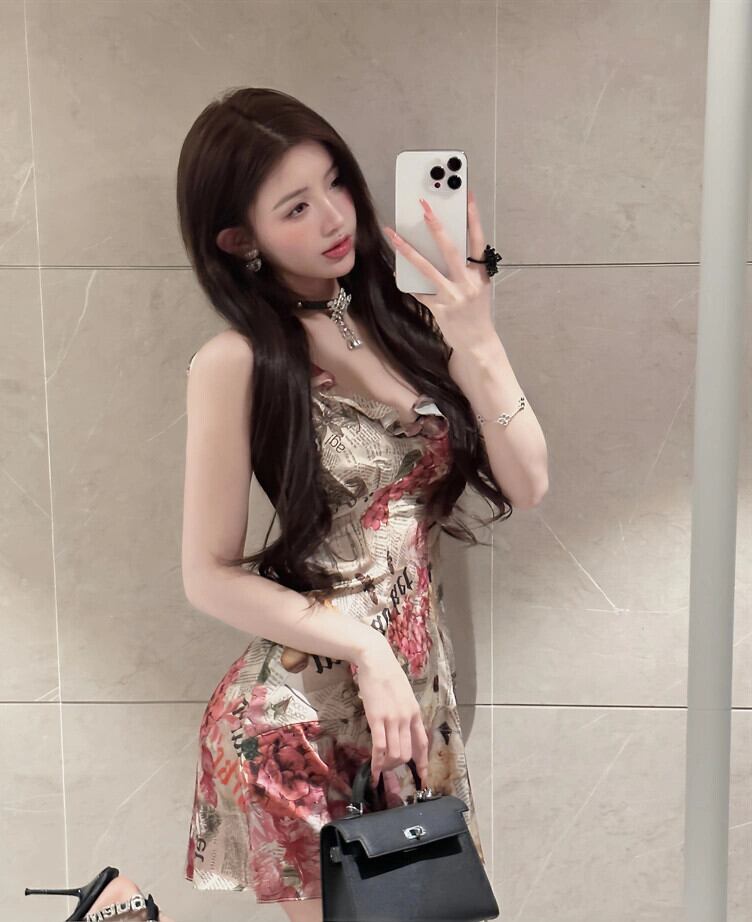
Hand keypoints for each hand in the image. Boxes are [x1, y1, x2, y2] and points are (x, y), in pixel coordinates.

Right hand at [354, 636, 429, 789]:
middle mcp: (407, 718)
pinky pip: (380, 747)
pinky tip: (372, 770)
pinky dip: (377, 762)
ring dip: (387, 766)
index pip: (423, 743)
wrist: (377, 660)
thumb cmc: (388, 674)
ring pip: (396, 754)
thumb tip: (402, 727)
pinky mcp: (377, 718)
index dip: (423, 763)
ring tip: (380, 768)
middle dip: (398, 766)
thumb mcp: (404, 694)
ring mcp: (393, 719)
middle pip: (408, 753)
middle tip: (388, 769)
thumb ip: (406, 711)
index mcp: (415, 712)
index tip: (423, 776)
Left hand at [382, 189, 496, 353]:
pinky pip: (419, 291)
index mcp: (480, 274)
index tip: (467, 196)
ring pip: (428, 269)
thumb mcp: (478, 287)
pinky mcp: (440, 309)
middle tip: (425, 207)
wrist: (479, 343)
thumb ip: (466, 268)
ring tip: (394, 235)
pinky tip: (396, 272)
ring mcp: (453, 296)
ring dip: (409, 251)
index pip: (477, 241)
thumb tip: (445, 246)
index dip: (473, 218)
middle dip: (437, 227)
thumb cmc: (477, 312)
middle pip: (451, 250)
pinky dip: (407, 282)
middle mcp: (468, 283)